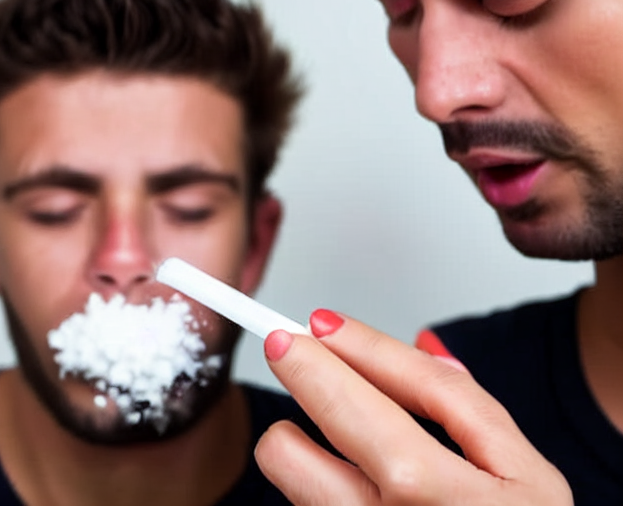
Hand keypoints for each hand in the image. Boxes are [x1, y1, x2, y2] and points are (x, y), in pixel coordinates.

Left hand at [254, 310, 572, 504]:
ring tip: (334, 434)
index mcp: (450, 497)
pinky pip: (299, 493)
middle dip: (300, 372)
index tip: (322, 321)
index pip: (403, 395)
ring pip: (286, 466)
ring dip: (298, 437)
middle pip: (318, 426)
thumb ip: (467, 403)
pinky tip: (349, 477)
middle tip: (287, 347)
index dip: (359, 346)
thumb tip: (420, 342)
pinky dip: (313, 475)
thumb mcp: (522, 471)